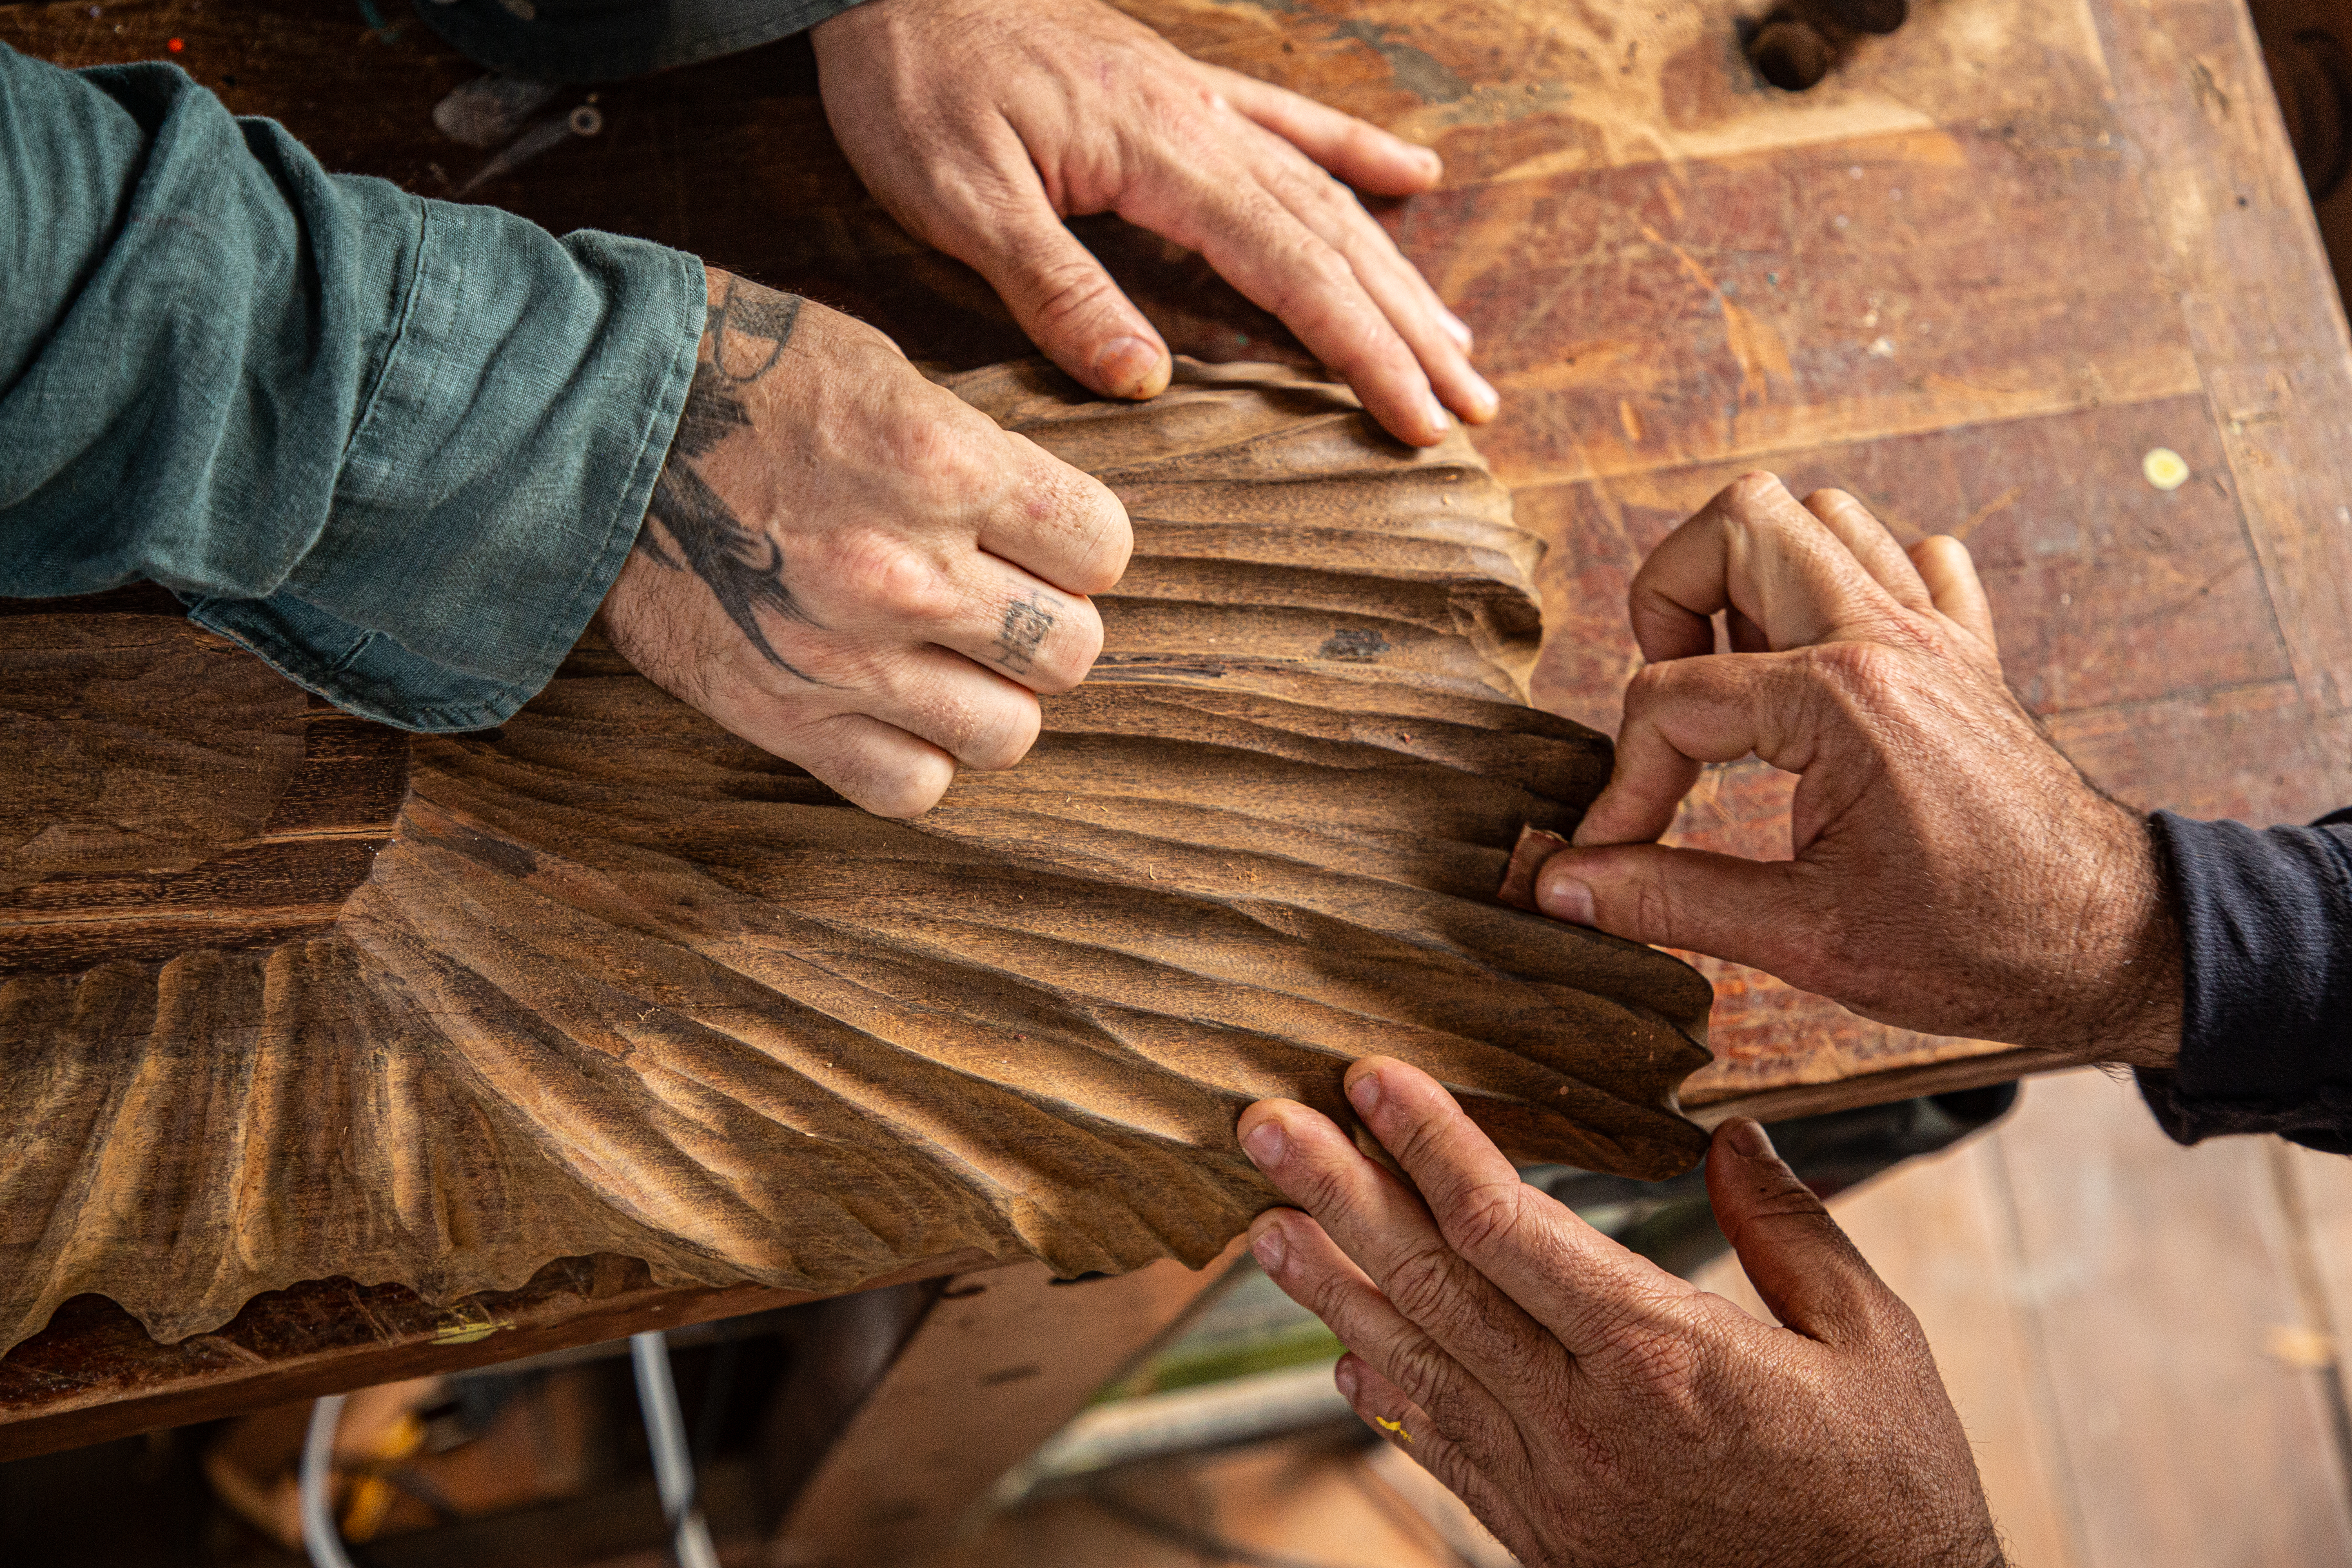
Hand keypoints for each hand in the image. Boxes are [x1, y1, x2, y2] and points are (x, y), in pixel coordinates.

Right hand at [597, 268, 1129, 817]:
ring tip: (946, 663)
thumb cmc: (741, 376)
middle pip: (1070, 652)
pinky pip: (912, 786)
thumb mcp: (882, 375)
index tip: (1043, 544)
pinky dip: (916, 757)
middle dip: (1044, 629)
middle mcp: (907, 569)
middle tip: (996, 605)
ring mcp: (844, 654)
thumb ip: (975, 458)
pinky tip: (891, 710)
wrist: (584, 423)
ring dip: (989, 701)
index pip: (1101, 547)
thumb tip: (1047, 533)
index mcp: (946, 464)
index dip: (1079, 548)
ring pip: (1007, 733)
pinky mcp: (781, 713)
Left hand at [810, 0, 1493, 446]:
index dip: (1362, 352)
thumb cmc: (909, 84)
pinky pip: (1291, 120)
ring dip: (1396, 273)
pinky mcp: (1176, 83)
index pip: (1291, 271)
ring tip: (1459, 343)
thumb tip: (1145, 378)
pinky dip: (1357, 151)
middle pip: (1332, 241)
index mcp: (1158, 154)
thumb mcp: (958, 197)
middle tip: (1470, 409)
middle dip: (1407, 332)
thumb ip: (1054, 286)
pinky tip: (1413, 179)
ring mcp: (1197, 98)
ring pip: (1326, 193)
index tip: (1418, 419)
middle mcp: (1200, 123)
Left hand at [1239, 1058, 2002, 1567]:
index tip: (1372, 1076)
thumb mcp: (1873, 1347)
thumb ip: (1791, 1230)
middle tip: (1263, 1125)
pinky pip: (1444, 1450)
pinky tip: (1342, 1348)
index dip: (1430, 1143)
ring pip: (1414, 1365)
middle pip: (1431, 1284)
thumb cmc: (1888, 1496)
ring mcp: (1554, 1486)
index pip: (1505, 1225)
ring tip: (1263, 1222)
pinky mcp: (1545, 1535)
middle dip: (1337, 1194)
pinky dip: (1385, 1394)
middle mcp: (1585, 1420)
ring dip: (1329, 1288)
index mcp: (1660, 1355)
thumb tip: (1732, 1136)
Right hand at [1524, 473, 2179, 1066]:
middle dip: (1670, 596)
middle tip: (1670, 696)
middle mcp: (1885, 635)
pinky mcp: (1966, 651)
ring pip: (1820, 519)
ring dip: (1754, 578)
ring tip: (1734, 675)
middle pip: (1737, 522)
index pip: (1670, 697)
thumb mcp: (1804, 938)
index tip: (1609, 848)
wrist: (2117, 946)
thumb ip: (1667, 900)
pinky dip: (1853, 586)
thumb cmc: (1977, 945)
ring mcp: (1933, 632)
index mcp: (1838, 698)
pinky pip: (1907, 559)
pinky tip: (1825, 665)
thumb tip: (1559, 888)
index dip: (1622, 781)